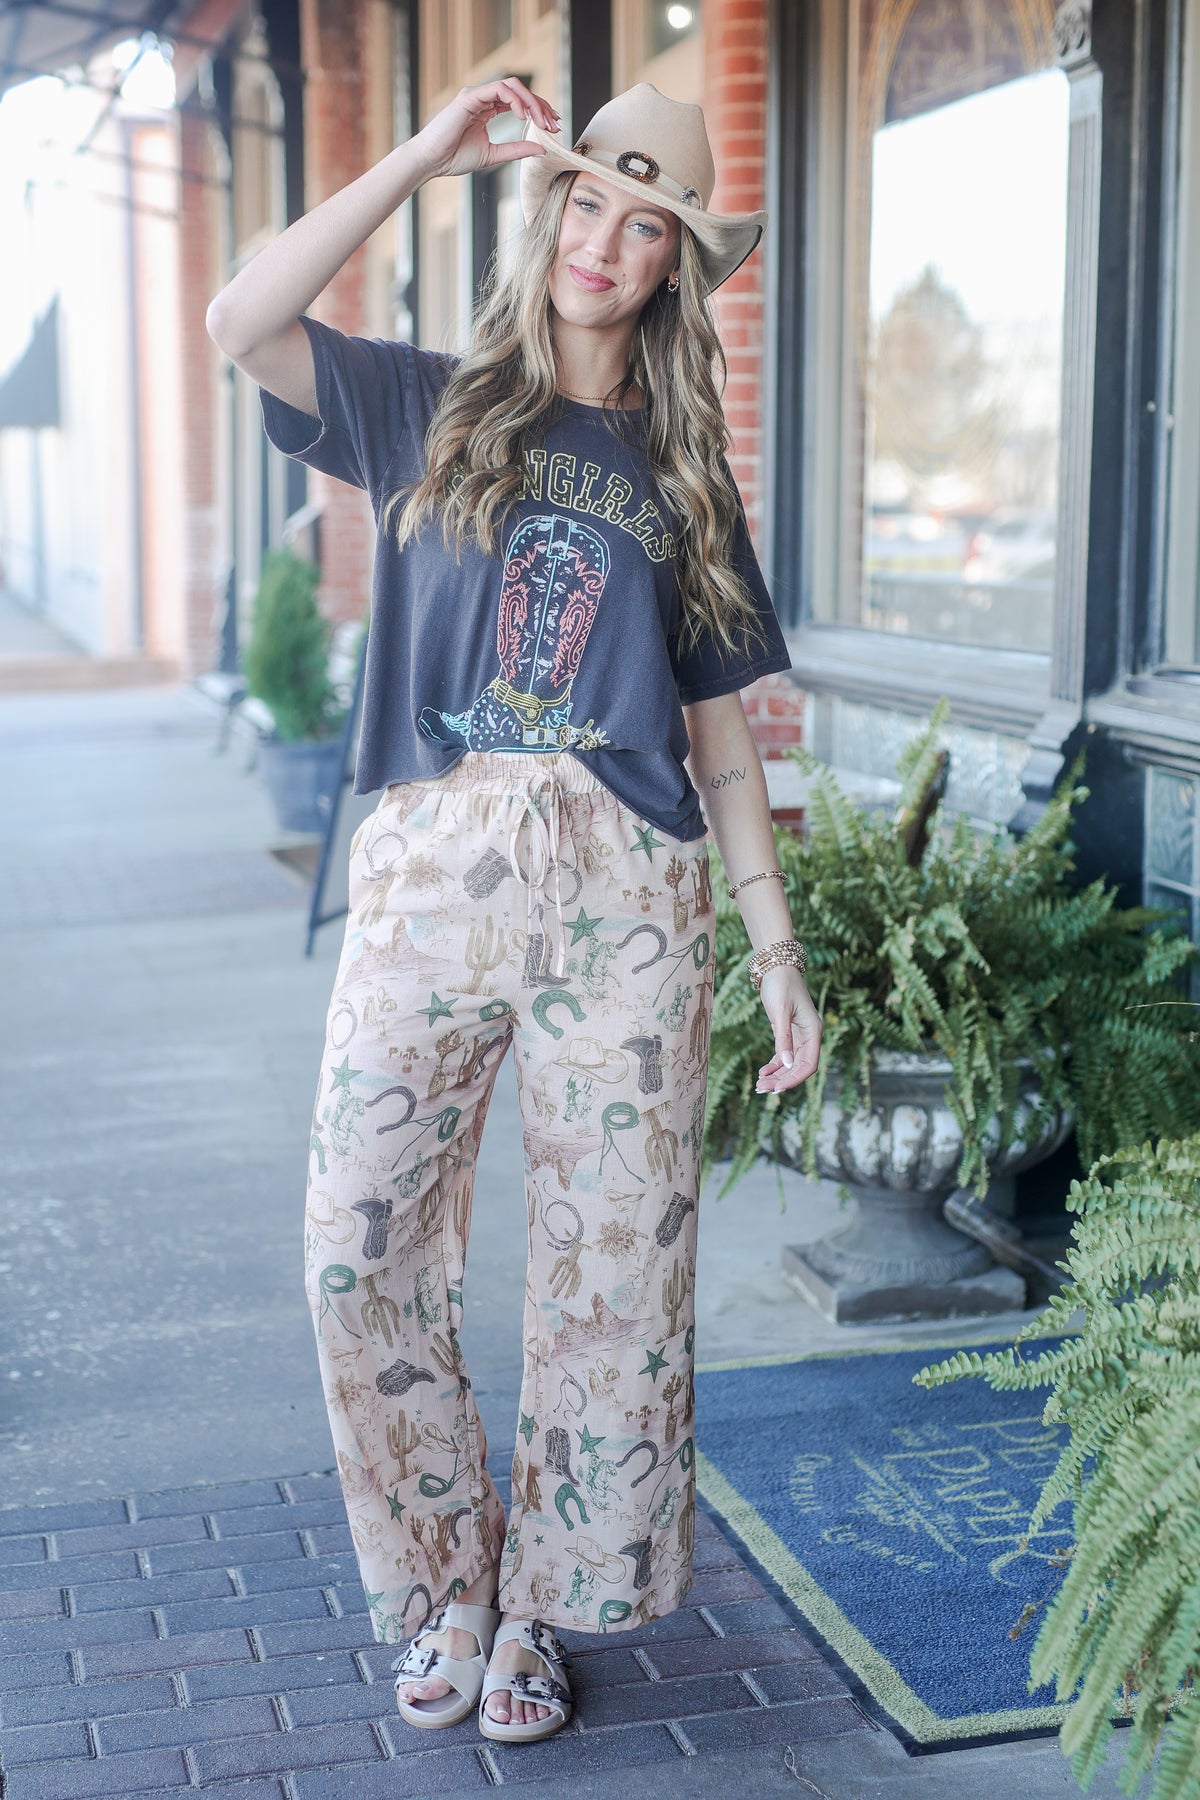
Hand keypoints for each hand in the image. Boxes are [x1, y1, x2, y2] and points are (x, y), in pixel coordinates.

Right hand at [411, 78, 558, 181]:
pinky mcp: (470, 96)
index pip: (519, 102)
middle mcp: (483, 98)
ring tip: (542, 121)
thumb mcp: (494, 155)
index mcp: (487, 109)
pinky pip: (499, 90)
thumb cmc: (454, 157)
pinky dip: (515, 101)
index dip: (539, 111)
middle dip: (540, 106)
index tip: (553, 125)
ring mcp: (477, 95)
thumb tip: (541, 149)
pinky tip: (524, 117)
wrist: (431, 161)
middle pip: (520, 92)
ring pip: (513, 87)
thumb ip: (517, 149)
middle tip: (554, 123)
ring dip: (532, 102)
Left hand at [755, 967, 821, 1094]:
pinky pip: (784, 1055)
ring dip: (777, 1075)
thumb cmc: (780, 985)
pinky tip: (763, 1071)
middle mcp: (809, 1036)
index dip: (794, 1079)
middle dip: (782, 1080)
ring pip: (791, 1063)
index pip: (808, 1064)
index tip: (777, 1089)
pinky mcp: (788, 1032)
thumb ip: (783, 1038)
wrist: (777, 966)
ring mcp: (800, 1035)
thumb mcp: (780, 1011)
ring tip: (759, 1084)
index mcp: (813, 1031)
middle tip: (762, 1089)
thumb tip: (786, 1063)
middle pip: (799, 1067)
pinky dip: (774, 1065)